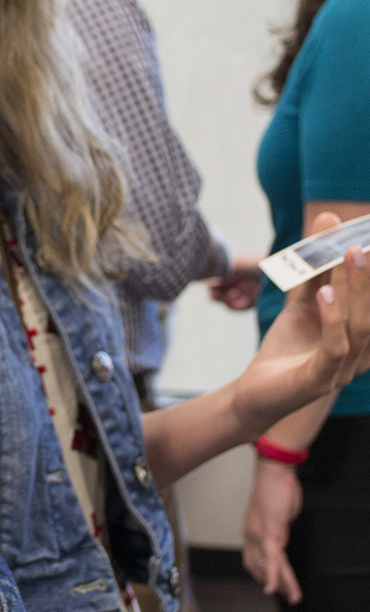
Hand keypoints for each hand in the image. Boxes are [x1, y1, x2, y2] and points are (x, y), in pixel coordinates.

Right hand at [208, 254, 263, 310]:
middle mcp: (235, 281)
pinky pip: (238, 307)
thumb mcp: (238, 264)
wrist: (280, 270)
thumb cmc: (258, 263)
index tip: (212, 286)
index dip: (211, 285)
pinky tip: (243, 301)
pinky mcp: (251, 301)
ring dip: (228, 301)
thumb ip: (223, 271)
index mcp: (231, 270)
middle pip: (217, 293)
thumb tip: (206, 281)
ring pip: (227, 302)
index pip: (214, 280)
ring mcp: (243, 292)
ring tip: (234, 295)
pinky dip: (238, 306)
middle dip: (216, 295)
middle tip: (217, 295)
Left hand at [230, 216, 369, 436]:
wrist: (254, 392)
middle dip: (369, 277)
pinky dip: (332, 319)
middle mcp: (360, 355)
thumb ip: (315, 268)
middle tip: (361, 243)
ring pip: (360, 328)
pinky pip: (335, 348)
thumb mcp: (301, 301)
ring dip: (356, 290)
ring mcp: (342, 370)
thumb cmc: (286, 348)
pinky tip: (325, 294)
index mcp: (360, 337)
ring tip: (348, 257)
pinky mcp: (319, 381)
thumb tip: (328, 219)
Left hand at [242, 456, 301, 602]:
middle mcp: (251, 535)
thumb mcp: (277, 513)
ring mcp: (259, 536)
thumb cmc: (276, 488)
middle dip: (270, 581)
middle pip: (258, 565)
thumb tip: (282, 534)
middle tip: (282, 595)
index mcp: (252, 530)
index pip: (253, 557)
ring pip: (271, 566)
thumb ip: (278, 527)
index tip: (269, 581)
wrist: (274, 473)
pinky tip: (276, 590)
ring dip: (282, 585)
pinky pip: (273, 560)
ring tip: (292, 599)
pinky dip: (275, 577)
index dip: (260, 570)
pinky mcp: (271, 534)